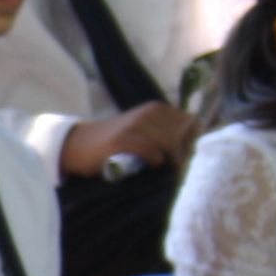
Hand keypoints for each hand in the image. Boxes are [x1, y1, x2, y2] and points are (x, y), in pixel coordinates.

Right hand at [61, 103, 193, 178]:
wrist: (80, 145)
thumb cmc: (117, 143)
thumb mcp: (144, 130)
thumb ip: (167, 134)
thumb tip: (195, 148)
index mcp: (156, 109)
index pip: (191, 124)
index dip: (192, 141)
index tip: (182, 155)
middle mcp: (147, 113)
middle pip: (183, 135)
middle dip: (183, 153)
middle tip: (173, 166)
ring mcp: (134, 125)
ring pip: (170, 143)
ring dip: (170, 159)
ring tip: (162, 167)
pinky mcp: (121, 140)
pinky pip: (151, 152)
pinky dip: (155, 161)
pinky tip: (149, 165)